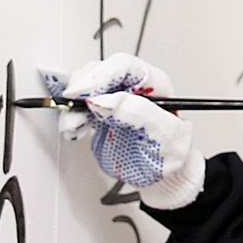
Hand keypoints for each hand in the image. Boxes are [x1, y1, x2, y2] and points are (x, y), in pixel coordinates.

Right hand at [50, 56, 200, 209]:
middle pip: (98, 72)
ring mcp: (114, 100)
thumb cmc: (172, 154)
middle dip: (82, 90)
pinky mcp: (100, 115)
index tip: (82, 92)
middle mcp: (131, 87)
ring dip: (73, 105)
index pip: (124, 66)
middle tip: (74, 110)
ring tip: (75, 125)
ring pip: (84, 88)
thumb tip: (104, 101)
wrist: (162, 176)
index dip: (100, 75)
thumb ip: (140, 113)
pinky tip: (75, 130)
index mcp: (153, 83)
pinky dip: (71, 118)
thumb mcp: (167, 135)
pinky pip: (78, 108)